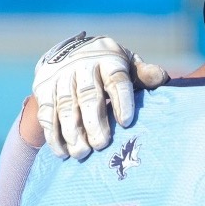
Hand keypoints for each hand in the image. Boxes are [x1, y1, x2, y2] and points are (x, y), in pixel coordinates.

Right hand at [33, 34, 169, 159]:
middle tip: (101, 145)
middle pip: (88, 95)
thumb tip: (161, 78)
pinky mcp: (43, 88)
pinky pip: (46, 113)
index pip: (116, 79)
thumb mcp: (127, 64)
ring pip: (65, 105)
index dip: (122, 100)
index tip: (127, 122)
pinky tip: (62, 152)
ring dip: (72, 131)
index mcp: (108, 58)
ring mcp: (60, 76)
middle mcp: (82, 65)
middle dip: (94, 122)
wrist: (69, 52)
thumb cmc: (107, 66)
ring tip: (81, 153)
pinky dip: (53, 134)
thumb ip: (143, 74)